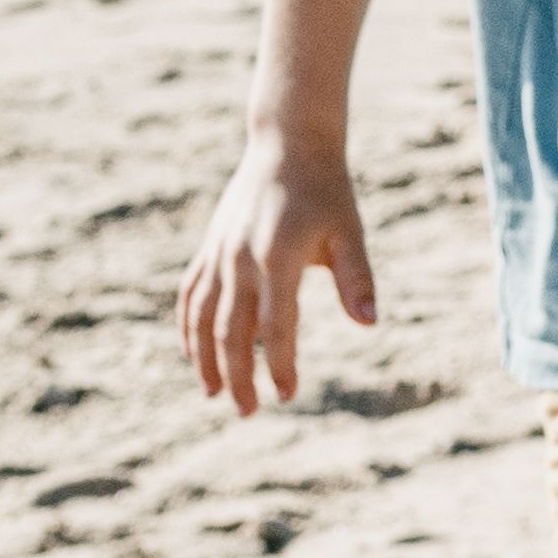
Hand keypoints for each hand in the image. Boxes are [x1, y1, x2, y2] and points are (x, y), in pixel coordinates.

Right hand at [179, 139, 372, 411]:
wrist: (288, 145)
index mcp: (278, 257)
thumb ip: (357, 278)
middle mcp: (241, 258)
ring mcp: (220, 253)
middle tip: (248, 412)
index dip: (280, 364)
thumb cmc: (327, 192)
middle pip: (231, 331)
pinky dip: (188, 327)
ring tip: (212, 394)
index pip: (275, 326)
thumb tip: (369, 324)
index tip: (288, 395)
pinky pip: (191, 294)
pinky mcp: (210, 248)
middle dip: (237, 376)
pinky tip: (193, 354)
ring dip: (205, 359)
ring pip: (202, 317)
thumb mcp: (349, 232)